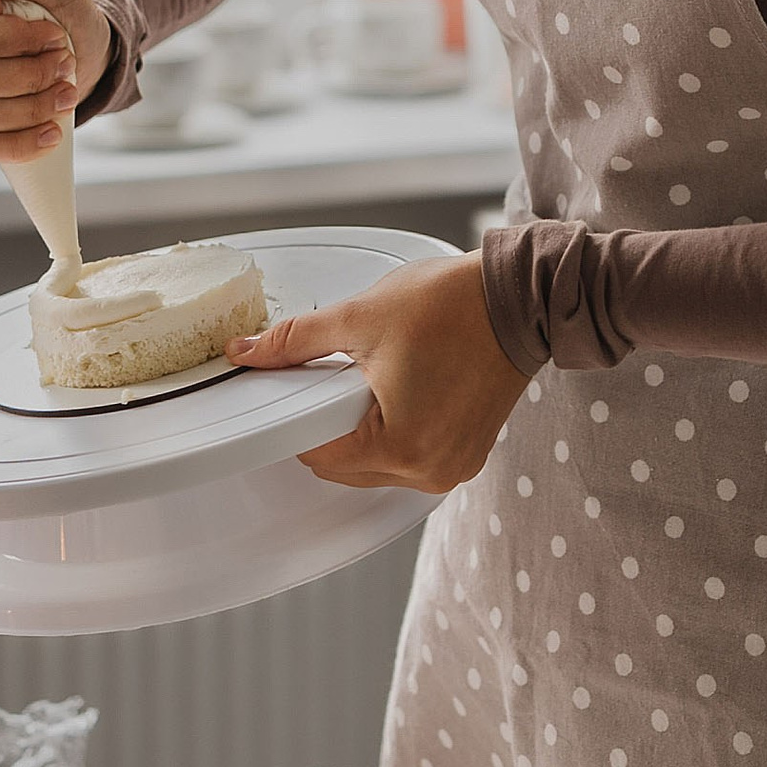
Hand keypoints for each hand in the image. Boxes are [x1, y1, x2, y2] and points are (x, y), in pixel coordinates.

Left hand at [229, 255, 528, 491]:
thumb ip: (294, 342)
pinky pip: (411, 457)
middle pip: (346, 467)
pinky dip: (394, 432)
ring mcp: (453, 467)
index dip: (295, 419)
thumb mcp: (359, 318)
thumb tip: (248, 353)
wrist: (518, 296)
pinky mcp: (468, 455)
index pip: (318, 454)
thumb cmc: (453, 306)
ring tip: (374, 378)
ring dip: (362, 432)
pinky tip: (398, 390)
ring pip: (376, 466)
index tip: (295, 388)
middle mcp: (429, 471)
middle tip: (337, 375)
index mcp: (400, 447)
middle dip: (330, 426)